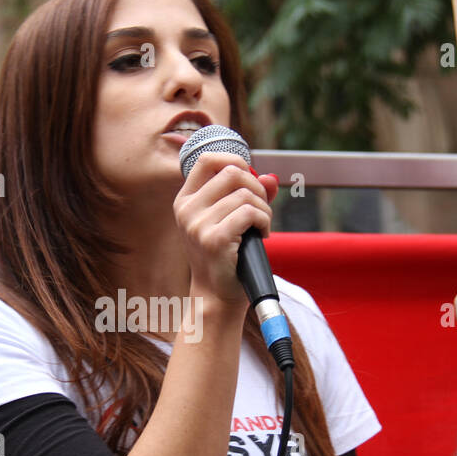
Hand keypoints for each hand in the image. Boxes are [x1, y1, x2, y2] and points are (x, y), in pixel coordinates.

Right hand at [173, 152, 276, 304]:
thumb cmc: (226, 257)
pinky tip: (262, 235)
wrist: (217, 295)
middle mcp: (187, 210)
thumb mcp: (231, 220)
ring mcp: (198, 225)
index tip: (249, 179)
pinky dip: (264, 221)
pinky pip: (250, 213)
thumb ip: (249, 195)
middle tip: (261, 209)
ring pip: (245, 194)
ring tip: (261, 227)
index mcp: (186, 201)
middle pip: (231, 172)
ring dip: (264, 209)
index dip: (234, 160)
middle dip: (256, 187)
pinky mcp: (214, 239)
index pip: (207, 160)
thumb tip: (270, 177)